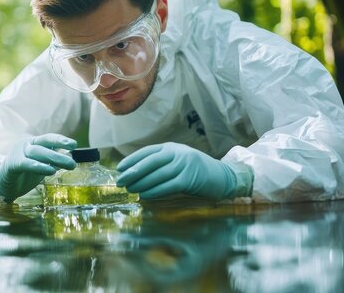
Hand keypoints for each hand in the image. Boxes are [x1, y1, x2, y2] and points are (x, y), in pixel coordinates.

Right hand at [0, 133, 76, 200]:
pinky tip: (51, 171)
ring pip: (37, 153)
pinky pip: (26, 164)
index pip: (48, 139)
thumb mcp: (41, 166)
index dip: (61, 140)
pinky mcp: (11, 164)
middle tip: (73, 163)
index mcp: (33, 143)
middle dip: (60, 153)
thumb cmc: (24, 174)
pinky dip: (39, 166)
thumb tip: (70, 157)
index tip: (74, 145)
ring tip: (67, 166)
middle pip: (44, 145)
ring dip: (54, 158)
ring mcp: (17, 153)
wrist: (3, 184)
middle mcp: (25, 145)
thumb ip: (53, 161)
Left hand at [116, 142, 236, 199]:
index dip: (132, 160)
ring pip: (157, 175)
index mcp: (172, 147)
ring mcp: (184, 165)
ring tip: (130, 189)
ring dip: (141, 183)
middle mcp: (177, 153)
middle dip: (133, 172)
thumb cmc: (197, 171)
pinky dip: (154, 191)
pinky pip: (167, 186)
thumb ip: (161, 164)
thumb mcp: (178, 161)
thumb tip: (135, 174)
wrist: (224, 177)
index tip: (120, 168)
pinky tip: (145, 195)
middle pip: (150, 162)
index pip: (147, 152)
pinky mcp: (189, 179)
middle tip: (121, 181)